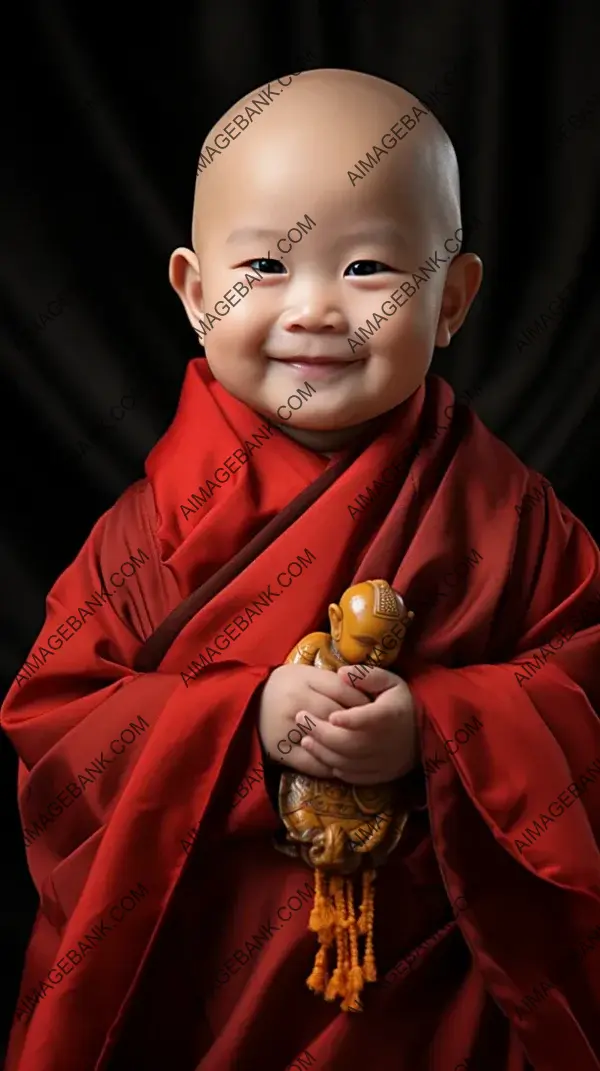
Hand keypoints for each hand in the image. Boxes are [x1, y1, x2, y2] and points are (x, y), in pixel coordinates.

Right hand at [258, 662, 369, 777]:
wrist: (248, 701)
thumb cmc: (286, 685)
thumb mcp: (307, 675)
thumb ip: (333, 682)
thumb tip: (366, 697)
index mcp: (304, 679)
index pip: (343, 690)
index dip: (363, 702)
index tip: (374, 709)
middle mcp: (296, 701)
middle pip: (336, 716)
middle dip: (358, 726)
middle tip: (374, 732)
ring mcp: (287, 728)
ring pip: (326, 741)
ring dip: (347, 748)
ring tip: (361, 750)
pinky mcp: (280, 751)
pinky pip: (312, 764)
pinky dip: (329, 767)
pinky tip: (340, 765)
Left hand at [294, 666, 418, 784]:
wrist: (426, 731)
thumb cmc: (402, 701)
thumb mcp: (390, 681)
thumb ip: (366, 676)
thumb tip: (340, 673)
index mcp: (392, 715)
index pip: (370, 719)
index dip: (350, 720)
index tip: (330, 715)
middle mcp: (388, 742)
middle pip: (351, 744)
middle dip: (322, 733)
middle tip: (301, 719)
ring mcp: (385, 762)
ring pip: (348, 763)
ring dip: (323, 752)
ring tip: (304, 739)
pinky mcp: (382, 775)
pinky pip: (355, 777)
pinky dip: (336, 769)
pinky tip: (323, 756)